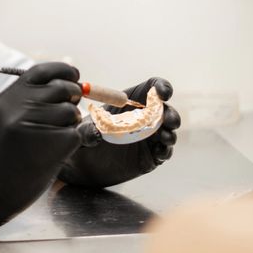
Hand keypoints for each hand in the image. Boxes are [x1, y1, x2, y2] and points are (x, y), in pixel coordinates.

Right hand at [0, 62, 82, 231]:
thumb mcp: (2, 120)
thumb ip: (27, 101)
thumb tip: (66, 86)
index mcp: (6, 99)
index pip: (42, 71)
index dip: (63, 71)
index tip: (73, 76)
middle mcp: (18, 108)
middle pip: (62, 89)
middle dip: (72, 98)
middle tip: (69, 110)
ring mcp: (35, 126)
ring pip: (71, 112)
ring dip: (71, 123)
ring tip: (55, 136)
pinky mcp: (53, 146)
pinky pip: (75, 135)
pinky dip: (71, 142)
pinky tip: (55, 152)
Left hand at [58, 77, 180, 188]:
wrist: (84, 164)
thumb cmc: (84, 138)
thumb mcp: (82, 131)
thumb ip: (87, 130)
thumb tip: (96, 132)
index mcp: (130, 102)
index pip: (152, 88)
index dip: (162, 87)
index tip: (163, 94)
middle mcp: (144, 118)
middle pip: (166, 110)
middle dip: (171, 113)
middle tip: (168, 120)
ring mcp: (149, 137)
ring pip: (169, 131)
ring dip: (170, 132)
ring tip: (165, 137)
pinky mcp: (151, 156)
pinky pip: (165, 151)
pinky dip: (165, 150)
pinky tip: (159, 152)